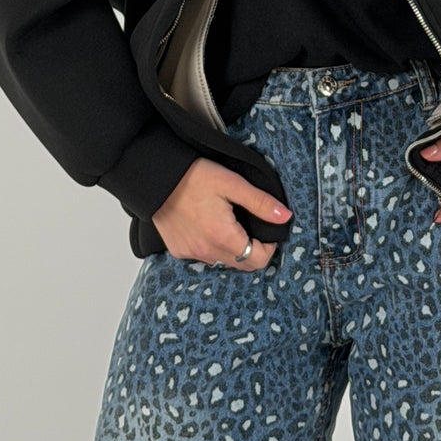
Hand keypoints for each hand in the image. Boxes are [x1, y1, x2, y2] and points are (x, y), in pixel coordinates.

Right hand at [152, 157, 293, 268]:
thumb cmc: (194, 176)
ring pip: (223, 261)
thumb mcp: (232, 183)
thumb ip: (260, 203)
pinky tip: (208, 225)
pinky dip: (212, 246)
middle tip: (250, 225)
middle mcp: (206, 251)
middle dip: (253, 249)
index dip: (269, 246)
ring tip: (228, 223)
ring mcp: (190, 253)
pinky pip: (204, 257)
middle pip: (242, 264)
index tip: (268, 230)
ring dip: (232, 248)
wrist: (155, 177)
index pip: (258, 259)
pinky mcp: (178, 250)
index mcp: (222, 236)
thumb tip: (285, 217)